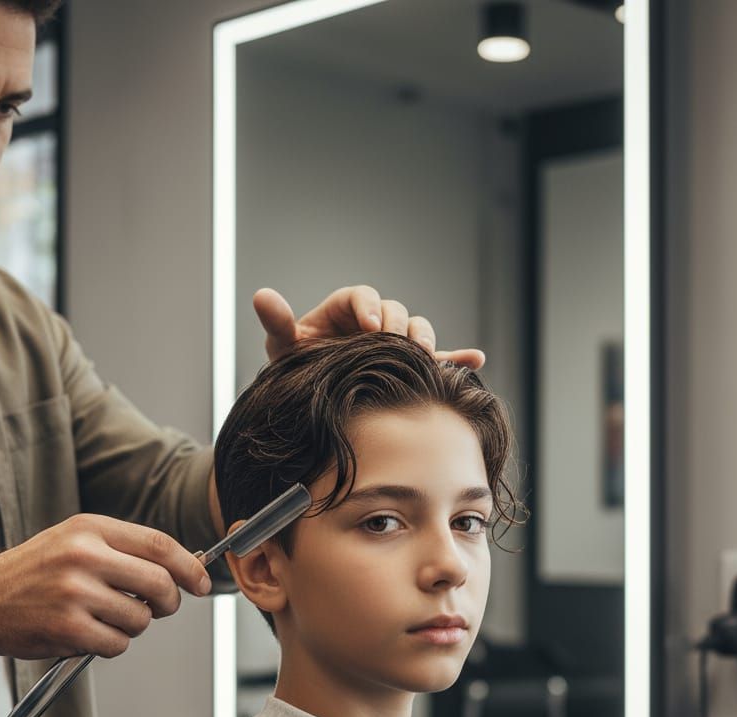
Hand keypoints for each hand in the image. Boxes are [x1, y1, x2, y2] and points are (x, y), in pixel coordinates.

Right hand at [0, 515, 211, 660]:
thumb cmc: (31, 574)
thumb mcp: (75, 541)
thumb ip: (123, 550)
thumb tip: (179, 569)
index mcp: (90, 529)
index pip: (159, 544)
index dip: (189, 565)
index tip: (201, 581)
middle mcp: (84, 556)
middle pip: (159, 582)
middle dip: (169, 601)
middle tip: (160, 607)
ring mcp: (75, 593)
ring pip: (140, 618)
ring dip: (132, 626)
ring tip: (103, 618)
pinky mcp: (68, 628)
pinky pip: (117, 644)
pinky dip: (110, 645)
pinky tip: (87, 634)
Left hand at [253, 286, 484, 368]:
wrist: (310, 401)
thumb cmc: (296, 369)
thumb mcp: (285, 348)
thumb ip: (278, 322)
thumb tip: (262, 296)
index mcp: (345, 309)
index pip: (362, 296)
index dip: (368, 307)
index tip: (368, 327)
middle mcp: (373, 321)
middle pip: (396, 311)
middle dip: (398, 326)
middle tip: (396, 345)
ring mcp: (393, 344)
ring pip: (418, 330)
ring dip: (425, 339)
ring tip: (425, 357)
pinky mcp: (408, 366)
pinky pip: (438, 357)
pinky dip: (457, 357)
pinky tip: (475, 359)